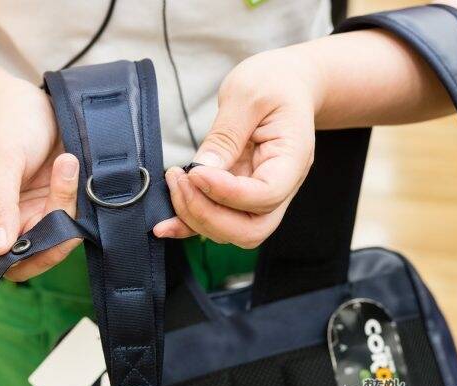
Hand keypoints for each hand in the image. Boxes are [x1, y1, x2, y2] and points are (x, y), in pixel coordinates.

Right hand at [0, 80, 80, 283]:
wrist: (37, 103)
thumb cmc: (7, 124)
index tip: (10, 251)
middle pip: (16, 265)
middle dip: (42, 243)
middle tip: (57, 205)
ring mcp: (28, 222)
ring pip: (48, 247)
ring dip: (63, 215)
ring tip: (66, 166)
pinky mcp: (53, 213)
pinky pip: (69, 225)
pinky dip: (73, 201)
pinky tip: (70, 167)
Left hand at [154, 50, 318, 247]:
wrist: (287, 85)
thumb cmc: (274, 83)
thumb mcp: (248, 95)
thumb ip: (226, 134)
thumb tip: (201, 170)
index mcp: (292, 159)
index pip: (266, 195)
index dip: (227, 192)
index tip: (194, 172)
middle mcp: (281, 187)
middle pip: (251, 229)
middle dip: (208, 214)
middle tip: (180, 181)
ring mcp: (260, 196)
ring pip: (232, 231)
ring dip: (195, 217)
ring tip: (174, 182)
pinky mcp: (238, 196)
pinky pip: (216, 221)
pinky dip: (189, 225)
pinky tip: (164, 225)